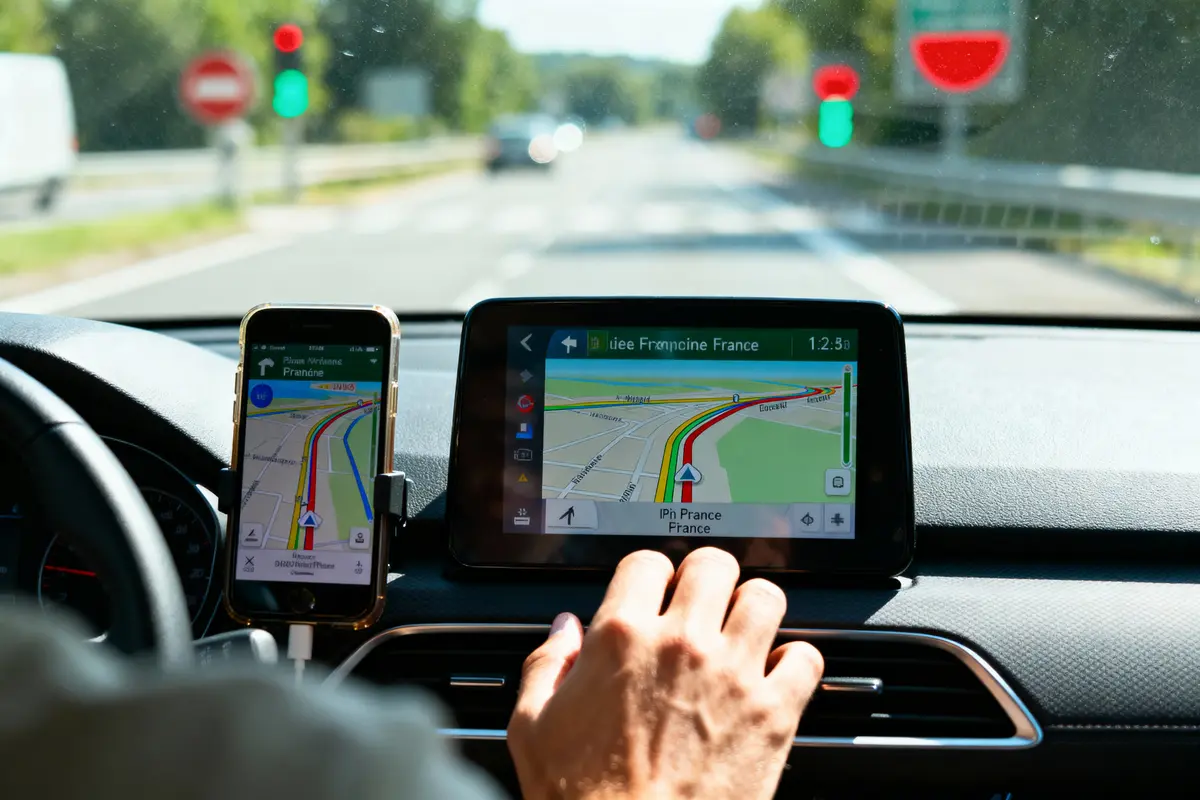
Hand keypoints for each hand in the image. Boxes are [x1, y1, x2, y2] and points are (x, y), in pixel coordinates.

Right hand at [508, 547, 823, 799]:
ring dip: (754, 608)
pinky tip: (776, 674)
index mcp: (621, 637)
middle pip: (714, 564)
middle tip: (702, 602)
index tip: (653, 592)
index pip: (647, 562)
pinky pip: (806, 656)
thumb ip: (546, 666)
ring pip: (765, 597)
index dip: (650, 575)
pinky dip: (795, 661)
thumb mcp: (532, 728)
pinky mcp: (774, 714)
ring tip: (742, 628)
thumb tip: (564, 629)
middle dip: (707, 578)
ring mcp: (733, 675)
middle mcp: (681, 644)